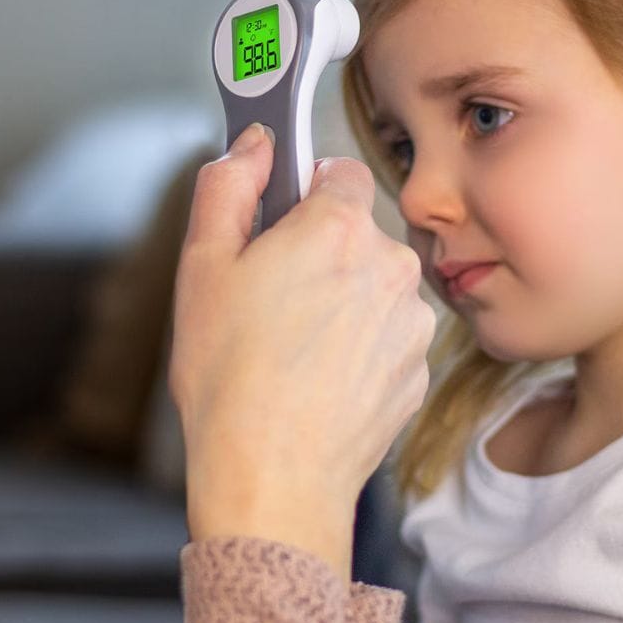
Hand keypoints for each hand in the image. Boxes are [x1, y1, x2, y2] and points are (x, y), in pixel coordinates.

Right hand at [167, 123, 436, 579]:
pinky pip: (391, 337)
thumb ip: (229, 186)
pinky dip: (364, 348)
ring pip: (378, 288)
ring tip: (297, 349)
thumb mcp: (202, 266)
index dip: (308, 193)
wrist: (274, 477)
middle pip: (360, 234)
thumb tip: (255, 145)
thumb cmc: (231, 377)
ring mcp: (413, 322)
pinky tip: (324, 378)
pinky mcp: (420, 368)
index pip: (342, 172)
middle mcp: (391, 267)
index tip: (285, 220)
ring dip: (348, 302)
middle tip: (275, 298)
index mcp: (339, 230)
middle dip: (323, 253)